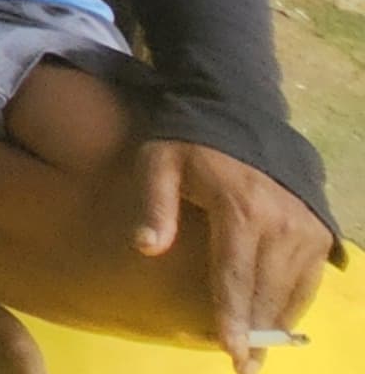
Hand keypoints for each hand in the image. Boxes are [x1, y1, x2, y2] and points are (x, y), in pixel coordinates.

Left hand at [134, 138, 328, 371]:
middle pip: (266, 290)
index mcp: (240, 208)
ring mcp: (304, 227)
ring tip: (258, 355)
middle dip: (255, 333)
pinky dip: (294, 303)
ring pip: (291, 290)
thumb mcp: (159, 160)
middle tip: (244, 368)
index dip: (233, 317)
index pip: (235, 275)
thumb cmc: (191, 142)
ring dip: (275, 324)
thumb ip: (154, 204)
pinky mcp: (319, 230)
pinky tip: (278, 323)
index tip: (231, 353)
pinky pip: (310, 278)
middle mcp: (280, 223)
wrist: (242, 116)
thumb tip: (146, 247)